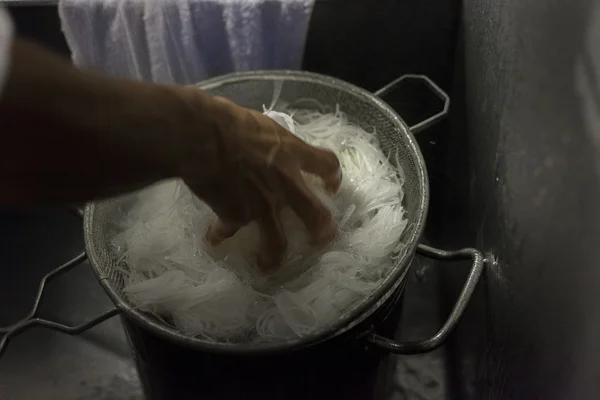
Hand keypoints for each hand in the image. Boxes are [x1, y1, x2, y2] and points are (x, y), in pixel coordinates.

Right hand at [180, 94, 341, 269]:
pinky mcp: (235, 215)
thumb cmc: (224, 119)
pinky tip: (213, 236)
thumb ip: (267, 143)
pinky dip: (220, 233)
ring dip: (272, 257)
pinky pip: (228, 229)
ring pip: (277, 242)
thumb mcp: (258, 125)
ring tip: (267, 263)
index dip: (333, 178)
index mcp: (291, 152)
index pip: (327, 164)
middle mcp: (283, 183)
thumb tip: (261, 146)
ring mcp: (261, 204)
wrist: (199, 135)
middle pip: (316, 215)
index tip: (330, 186)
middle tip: (319, 239)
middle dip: (321, 231)